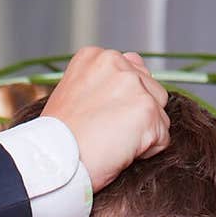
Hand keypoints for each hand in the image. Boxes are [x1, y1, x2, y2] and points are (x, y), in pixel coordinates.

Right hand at [44, 47, 169, 193]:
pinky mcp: (146, 110)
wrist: (53, 160)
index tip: (105, 120)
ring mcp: (133, 85)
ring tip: (114, 145)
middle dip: (138, 116)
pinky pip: (162, 138)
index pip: (133, 71)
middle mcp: (116, 62)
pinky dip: (147, 152)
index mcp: (95, 56)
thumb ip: (102, 85)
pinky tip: (121, 154)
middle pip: (151, 90)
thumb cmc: (58, 139)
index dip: (125, 102)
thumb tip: (130, 91)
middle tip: (110, 136)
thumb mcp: (73, 96)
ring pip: (160, 114)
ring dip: (144, 134)